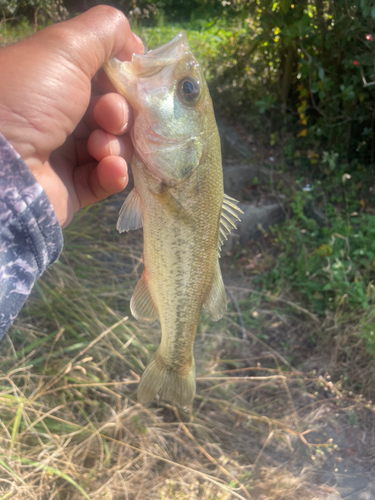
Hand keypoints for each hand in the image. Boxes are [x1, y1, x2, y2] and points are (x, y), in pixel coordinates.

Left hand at [0, 6, 142, 227]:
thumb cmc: (29, 98)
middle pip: (113, 113)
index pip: (102, 78)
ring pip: (114, 146)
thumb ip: (104, 32)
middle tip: (110, 117)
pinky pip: (107, 179)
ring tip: (101, 146)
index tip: (132, 81)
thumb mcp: (65, 48)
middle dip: (120, 113)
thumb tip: (134, 45)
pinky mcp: (73, 189)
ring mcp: (65, 155)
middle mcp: (59, 116)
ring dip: (116, 144)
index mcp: (53, 81)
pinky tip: (110, 168)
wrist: (0, 165)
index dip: (123, 80)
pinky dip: (114, 173)